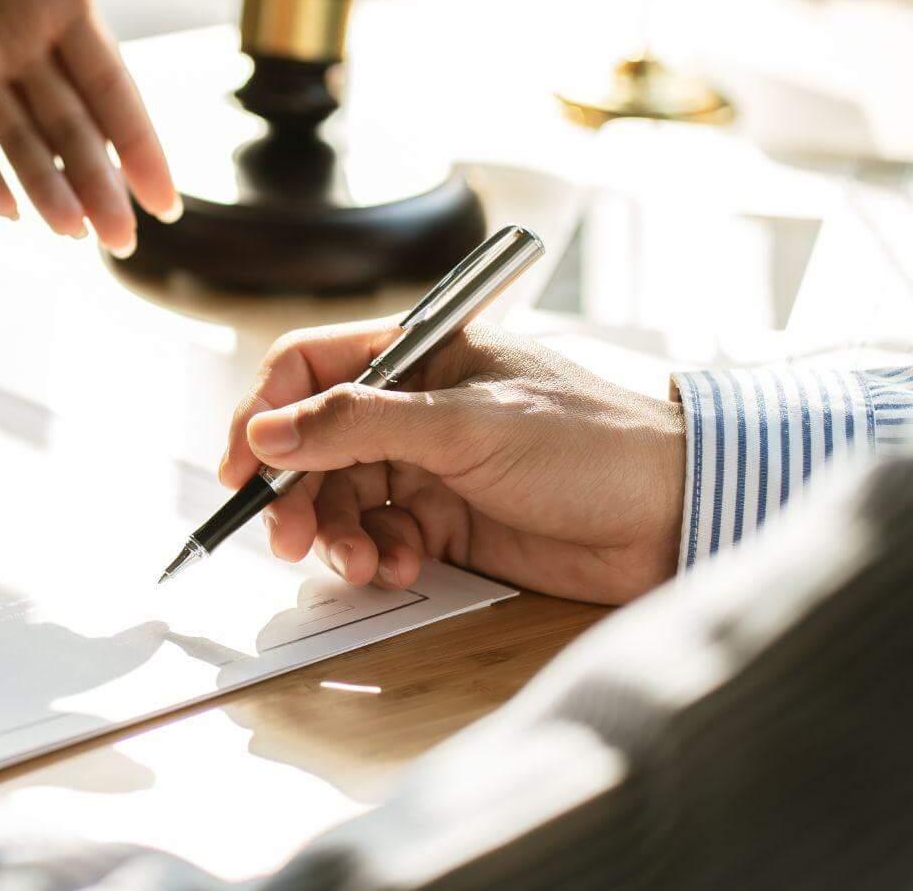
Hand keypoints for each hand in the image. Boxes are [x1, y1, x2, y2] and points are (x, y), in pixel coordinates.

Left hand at [0, 0, 181, 256]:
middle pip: (70, 129)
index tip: (165, 198)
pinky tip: (4, 208)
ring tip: (74, 234)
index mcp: (61, 7)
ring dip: (45, 186)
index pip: (111, 86)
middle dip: (99, 184)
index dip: (137, 141)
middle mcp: (21, 48)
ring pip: (17, 139)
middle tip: (124, 242)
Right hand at [220, 322, 686, 604]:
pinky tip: (400, 569)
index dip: (264, 413)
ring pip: (343, 498)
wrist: (678, 513)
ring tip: (360, 563)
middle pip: (313, 443)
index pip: (307, 369)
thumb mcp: (465, 424)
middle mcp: (412, 405)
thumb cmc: (591, 440)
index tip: (243, 468)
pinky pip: (382, 537)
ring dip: (337, 533)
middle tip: (288, 538)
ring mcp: (429, 465)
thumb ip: (359, 425)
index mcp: (416, 353)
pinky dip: (378, 557)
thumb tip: (269, 432)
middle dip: (296, 492)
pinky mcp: (448, 521)